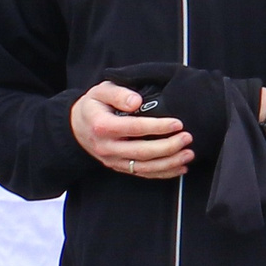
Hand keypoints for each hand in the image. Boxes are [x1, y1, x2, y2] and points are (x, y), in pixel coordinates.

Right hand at [72, 82, 192, 178]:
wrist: (77, 127)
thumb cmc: (94, 106)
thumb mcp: (101, 91)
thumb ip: (118, 93)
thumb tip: (136, 101)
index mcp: (102, 126)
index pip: (134, 128)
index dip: (158, 127)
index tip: (177, 123)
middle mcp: (107, 147)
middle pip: (141, 152)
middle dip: (168, 147)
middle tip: (187, 138)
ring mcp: (113, 160)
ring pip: (143, 167)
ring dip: (169, 163)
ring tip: (188, 154)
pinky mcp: (119, 167)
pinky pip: (142, 174)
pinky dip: (163, 173)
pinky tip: (179, 167)